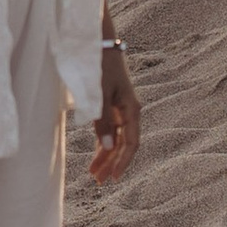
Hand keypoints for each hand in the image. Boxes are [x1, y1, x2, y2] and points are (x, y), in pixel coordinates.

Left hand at [90, 37, 139, 184]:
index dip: (123, 162)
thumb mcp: (100, 95)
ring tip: (94, 175)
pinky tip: (97, 157)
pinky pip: (110, 131)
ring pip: (116, 140)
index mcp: (131, 109)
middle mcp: (129, 112)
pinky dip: (103, 144)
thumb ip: (103, 122)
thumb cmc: (100, 67)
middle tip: (99, 182)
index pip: (131, 143)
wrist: (99, 44)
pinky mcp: (112, 107)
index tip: (114, 178)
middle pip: (124, 145)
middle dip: (112, 164)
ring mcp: (121, 110)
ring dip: (106, 157)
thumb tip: (108, 148)